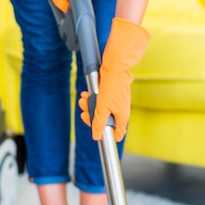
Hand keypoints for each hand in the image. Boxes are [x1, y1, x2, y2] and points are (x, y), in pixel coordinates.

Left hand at [78, 18, 149, 140]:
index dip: (105, 135)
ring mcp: (118, 102)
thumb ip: (99, 123)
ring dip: (90, 105)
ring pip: (102, 109)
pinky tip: (86, 94)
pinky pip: (102, 100)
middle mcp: (121, 111)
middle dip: (92, 116)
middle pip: (105, 121)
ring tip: (83, 99)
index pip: (117, 134)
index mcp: (122, 117)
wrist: (116, 67)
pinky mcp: (113, 94)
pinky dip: (94, 98)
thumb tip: (96, 137)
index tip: (96, 132)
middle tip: (83, 111)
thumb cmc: (112, 87)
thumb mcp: (102, 108)